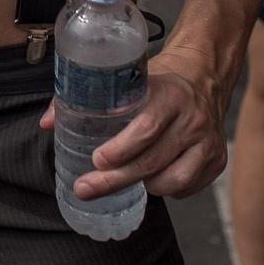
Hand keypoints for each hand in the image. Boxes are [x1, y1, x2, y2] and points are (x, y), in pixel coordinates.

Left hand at [39, 50, 226, 199]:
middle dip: (116, 178)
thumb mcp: (127, 78)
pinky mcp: (217, 161)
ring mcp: (208, 142)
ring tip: (125, 178)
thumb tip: (46, 124)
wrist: (204, 76)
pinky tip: (152, 178)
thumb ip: (85, 97)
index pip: (146, 127)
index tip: (96, 160)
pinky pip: (188, 187)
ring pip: (173, 179)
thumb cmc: (157, 80)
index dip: (120, 149)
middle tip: (87, 187)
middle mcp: (192, 119)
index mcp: (169, 95)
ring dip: (143, 186)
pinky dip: (166, 188)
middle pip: (152, 159)